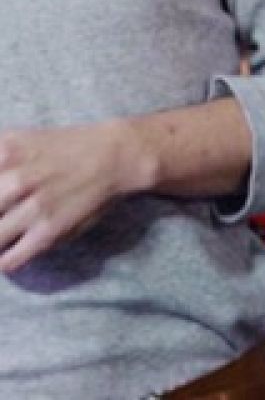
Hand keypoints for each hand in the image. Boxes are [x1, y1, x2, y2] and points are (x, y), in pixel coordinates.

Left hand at [0, 120, 147, 271]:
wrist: (114, 155)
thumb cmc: (63, 147)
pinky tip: (4, 256)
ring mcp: (32, 207)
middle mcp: (15, 179)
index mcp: (6, 152)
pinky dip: (2, 262)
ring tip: (3, 236)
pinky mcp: (48, 230)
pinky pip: (10, 259)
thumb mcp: (18, 140)